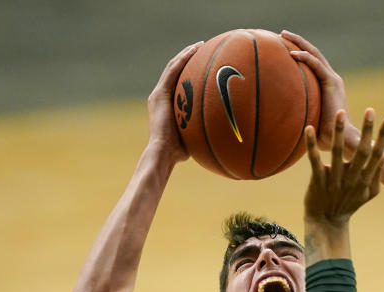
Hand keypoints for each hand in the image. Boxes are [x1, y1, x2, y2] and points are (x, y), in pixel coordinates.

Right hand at [146, 41, 202, 162]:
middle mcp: (161, 97)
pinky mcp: (159, 95)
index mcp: (168, 105)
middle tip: (205, 50)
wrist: (163, 154)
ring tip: (200, 45)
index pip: (179, 83)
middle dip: (189, 59)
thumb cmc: (180, 153)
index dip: (191, 72)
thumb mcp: (195, 137)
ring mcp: (158, 95)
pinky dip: (182, 59)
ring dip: (186, 54)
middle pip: (175, 71)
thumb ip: (204, 130)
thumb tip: (225, 133)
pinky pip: (172, 71)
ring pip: (172, 67)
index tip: (206, 64)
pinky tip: (194, 50)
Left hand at [281, 31, 351, 151]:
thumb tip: (276, 118)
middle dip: (298, 41)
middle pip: (313, 53)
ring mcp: (332, 80)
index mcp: (327, 85)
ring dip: (299, 43)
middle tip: (282, 34)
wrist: (340, 139)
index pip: (313, 63)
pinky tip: (292, 54)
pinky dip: (305, 57)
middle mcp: (331, 79)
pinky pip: (316, 65)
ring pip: (314, 54)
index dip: (300, 52)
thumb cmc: (323, 136)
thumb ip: (298, 113)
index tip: (284, 46)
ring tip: (283, 35)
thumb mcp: (308, 119)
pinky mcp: (332, 83)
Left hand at [304, 109, 383, 227]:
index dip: (383, 136)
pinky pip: (314, 160)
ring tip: (340, 112)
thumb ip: (378, 173)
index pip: (377, 154)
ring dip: (339, 132)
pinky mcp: (318, 181)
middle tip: (370, 110)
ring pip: (338, 152)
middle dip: (367, 131)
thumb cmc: (349, 204)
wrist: (327, 222)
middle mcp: (352, 179)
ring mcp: (335, 180)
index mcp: (365, 179)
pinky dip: (311, 144)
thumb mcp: (368, 192)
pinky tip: (308, 128)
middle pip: (361, 152)